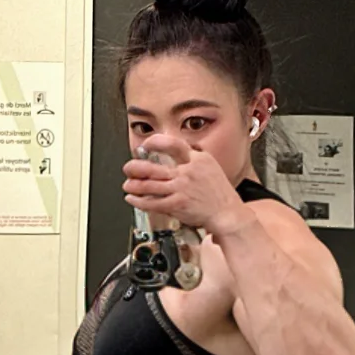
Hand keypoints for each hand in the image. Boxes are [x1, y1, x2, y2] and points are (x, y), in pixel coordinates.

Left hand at [122, 135, 249, 236]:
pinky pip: (153, 202)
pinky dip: (139, 201)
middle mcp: (187, 172)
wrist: (226, 213)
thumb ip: (193, 160)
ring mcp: (181, 188)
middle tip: (128, 167)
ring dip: (134, 185)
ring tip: (127, 185)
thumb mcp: (210, 167)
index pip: (173, 144)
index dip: (155, 141)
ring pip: (150, 185)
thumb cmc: (219, 194)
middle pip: (154, 166)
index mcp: (197, 159)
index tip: (146, 144)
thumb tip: (176, 155)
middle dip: (135, 167)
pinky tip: (133, 199)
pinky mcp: (177, 204)